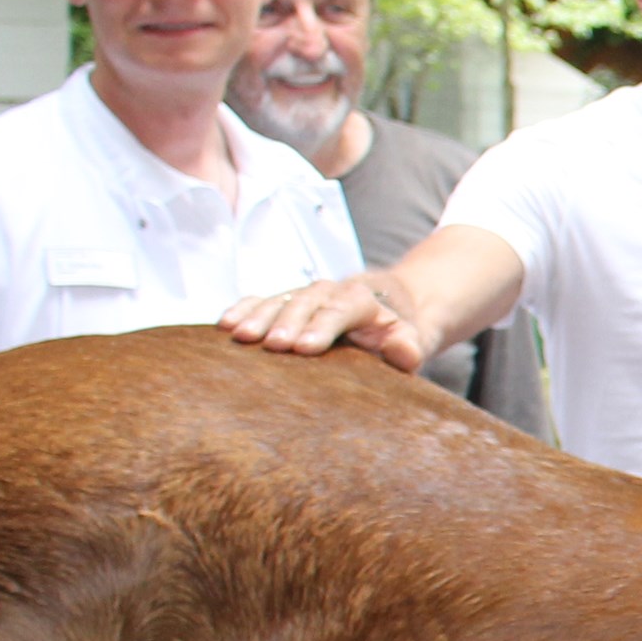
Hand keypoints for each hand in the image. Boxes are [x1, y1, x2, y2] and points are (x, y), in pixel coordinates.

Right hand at [223, 274, 426, 372]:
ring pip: (280, 299)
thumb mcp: (417, 340)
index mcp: (363, 299)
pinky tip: (225, 324)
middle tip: (270, 345)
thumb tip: (403, 348)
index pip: (343, 309)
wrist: (395, 305)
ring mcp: (306, 294)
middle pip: (307, 302)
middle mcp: (331, 291)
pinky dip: (244, 309)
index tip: (304, 348)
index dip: (322, 327)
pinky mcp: (288, 302)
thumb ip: (411, 346)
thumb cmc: (402, 333)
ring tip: (239, 336)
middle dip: (287, 322)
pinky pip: (262, 300)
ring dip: (258, 316)